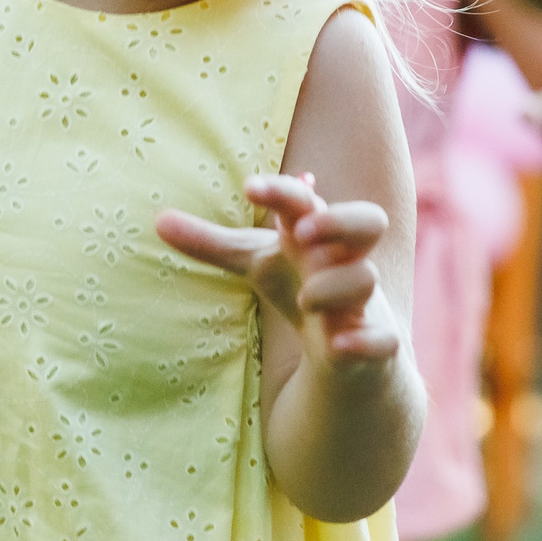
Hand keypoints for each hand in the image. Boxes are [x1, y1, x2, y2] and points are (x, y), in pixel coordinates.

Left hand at [158, 173, 400, 367]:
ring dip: (337, 284)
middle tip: (300, 232)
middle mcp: (346, 260)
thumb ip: (210, 244)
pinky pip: (384, 340)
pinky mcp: (375, 344)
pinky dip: (364, 341)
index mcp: (317, 233)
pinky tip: (338, 344)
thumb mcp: (254, 263)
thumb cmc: (301, 287)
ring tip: (305, 297)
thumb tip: (157, 220)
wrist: (346, 353)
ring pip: (368, 280)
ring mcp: (364, 302)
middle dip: (337, 221)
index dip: (282, 191)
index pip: (306, 200)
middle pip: (367, 221)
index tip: (247, 187)